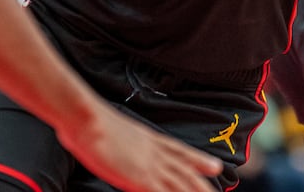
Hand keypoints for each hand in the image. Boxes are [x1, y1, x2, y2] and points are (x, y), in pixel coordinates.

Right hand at [57, 102, 222, 191]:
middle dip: (203, 184)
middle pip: (186, 171)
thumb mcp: (114, 129)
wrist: (87, 118)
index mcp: (149, 138)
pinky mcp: (141, 179)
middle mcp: (154, 152)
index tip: (215, 166)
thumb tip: (120, 143)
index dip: (199, 160)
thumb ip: (123, 139)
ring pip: (181, 186)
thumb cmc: (91, 122)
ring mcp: (150, 166)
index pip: (180, 151)